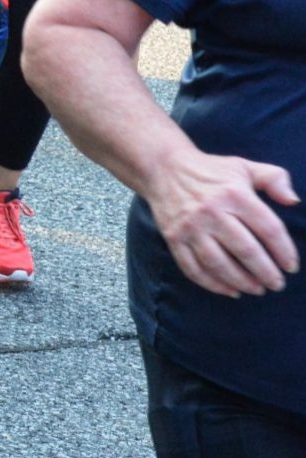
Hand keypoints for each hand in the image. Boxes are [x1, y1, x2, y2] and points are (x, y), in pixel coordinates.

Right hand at [145, 150, 300, 297]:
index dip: (284, 251)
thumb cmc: (212, 170)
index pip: (268, 228)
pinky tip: (229, 290)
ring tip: (257, 289)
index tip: (291, 267)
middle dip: (266, 272)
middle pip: (246, 250)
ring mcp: (190, 227)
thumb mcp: (246, 167)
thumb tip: (293, 201)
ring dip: (241, 281)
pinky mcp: (173, 238)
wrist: (163, 168)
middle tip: (277, 284)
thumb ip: (275, 179)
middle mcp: (212, 212)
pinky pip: (193, 268)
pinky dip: (212, 284)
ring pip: (219, 263)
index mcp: (234, 194)